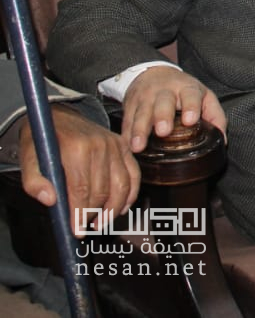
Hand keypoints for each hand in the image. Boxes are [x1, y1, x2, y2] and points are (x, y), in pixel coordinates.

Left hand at [19, 105, 140, 234]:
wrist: (60, 115)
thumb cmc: (44, 140)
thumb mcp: (29, 157)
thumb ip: (34, 181)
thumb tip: (50, 200)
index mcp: (76, 148)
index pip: (81, 189)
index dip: (79, 213)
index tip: (76, 231)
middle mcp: (100, 145)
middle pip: (102, 190)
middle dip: (93, 214)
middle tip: (84, 227)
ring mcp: (115, 145)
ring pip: (122, 185)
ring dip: (113, 209)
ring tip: (101, 222)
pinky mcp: (124, 146)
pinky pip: (134, 175)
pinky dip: (130, 194)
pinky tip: (122, 208)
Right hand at [121, 66, 225, 153]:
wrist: (152, 74)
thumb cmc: (183, 91)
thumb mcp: (203, 96)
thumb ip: (215, 116)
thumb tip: (221, 140)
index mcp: (187, 88)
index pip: (191, 95)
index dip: (191, 107)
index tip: (190, 120)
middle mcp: (165, 91)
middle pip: (163, 103)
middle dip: (162, 117)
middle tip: (164, 131)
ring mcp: (145, 98)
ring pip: (142, 113)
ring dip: (140, 130)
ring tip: (139, 146)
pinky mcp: (130, 106)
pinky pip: (127, 121)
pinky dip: (126, 135)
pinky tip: (127, 147)